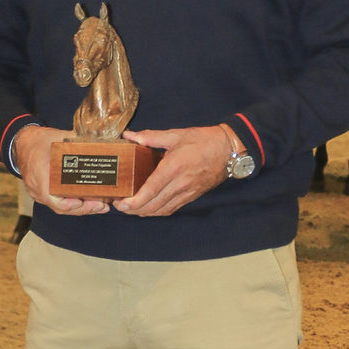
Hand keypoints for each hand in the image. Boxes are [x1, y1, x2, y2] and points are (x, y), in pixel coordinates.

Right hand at [13, 124, 109, 214]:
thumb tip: (96, 140)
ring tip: (101, 206)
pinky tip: (89, 202)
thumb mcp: (56, 137)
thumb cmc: (37, 141)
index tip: (84, 202)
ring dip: (81, 208)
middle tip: (102, 206)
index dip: (69, 204)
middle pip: (60, 207)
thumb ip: (75, 140)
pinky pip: (58, 203)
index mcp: (39, 174)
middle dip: (83, 209)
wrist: (22, 143)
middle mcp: (37, 188)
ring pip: (60, 207)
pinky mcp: (43, 194)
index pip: (52, 198)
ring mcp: (39, 193)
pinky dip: (73, 204)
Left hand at [114, 125, 232, 216]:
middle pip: (153, 206)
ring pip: (161, 211)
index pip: (150, 190)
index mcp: (174, 167)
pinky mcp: (191, 196)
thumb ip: (150, 137)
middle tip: (120, 206)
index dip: (134, 201)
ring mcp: (187, 193)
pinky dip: (157, 212)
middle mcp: (180, 184)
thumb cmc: (204, 141)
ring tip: (130, 209)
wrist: (229, 150)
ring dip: (144, 213)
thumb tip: (130, 136)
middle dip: (133, 210)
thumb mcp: (176, 135)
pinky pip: (171, 209)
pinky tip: (149, 209)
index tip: (120, 203)